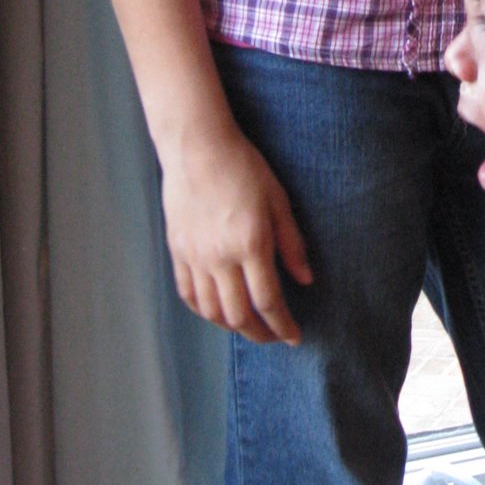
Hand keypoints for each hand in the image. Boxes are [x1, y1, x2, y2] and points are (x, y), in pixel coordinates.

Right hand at [161, 123, 311, 344]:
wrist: (198, 148)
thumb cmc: (244, 168)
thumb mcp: (278, 201)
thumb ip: (292, 244)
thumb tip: (306, 280)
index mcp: (251, 245)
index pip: (268, 301)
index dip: (283, 325)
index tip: (294, 337)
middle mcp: (220, 258)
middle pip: (239, 315)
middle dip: (260, 334)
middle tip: (274, 337)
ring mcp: (195, 257)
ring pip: (211, 311)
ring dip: (232, 327)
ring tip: (248, 326)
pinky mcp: (177, 251)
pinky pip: (188, 294)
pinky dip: (203, 311)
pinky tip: (217, 312)